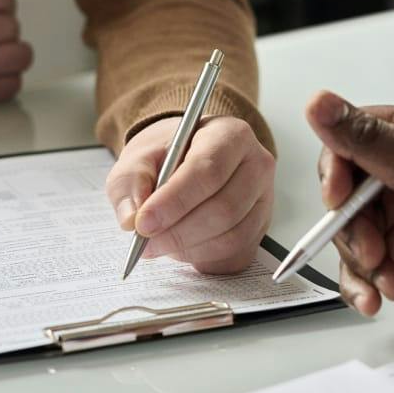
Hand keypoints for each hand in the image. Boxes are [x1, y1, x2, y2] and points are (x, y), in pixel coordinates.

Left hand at [105, 116, 274, 273]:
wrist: (184, 159)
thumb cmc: (166, 156)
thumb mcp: (138, 158)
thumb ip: (130, 183)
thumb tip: (130, 218)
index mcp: (229, 135)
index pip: (208, 171)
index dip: (174, 201)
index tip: (144, 223)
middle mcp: (256, 166)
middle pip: (224, 209)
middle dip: (178, 232)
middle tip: (144, 241)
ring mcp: (263, 200)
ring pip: (231, 236)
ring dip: (187, 247)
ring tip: (158, 242)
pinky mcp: (260, 228)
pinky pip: (234, 254)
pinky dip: (201, 257)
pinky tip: (179, 247)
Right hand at [307, 91, 393, 329]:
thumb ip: (370, 141)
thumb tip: (320, 105)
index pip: (351, 136)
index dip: (337, 169)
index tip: (339, 196)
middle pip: (342, 188)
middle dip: (351, 225)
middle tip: (372, 245)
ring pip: (345, 228)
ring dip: (361, 259)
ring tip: (388, 274)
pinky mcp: (393, 248)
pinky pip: (355, 261)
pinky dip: (361, 280)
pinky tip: (378, 292)